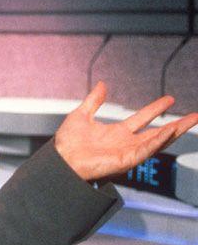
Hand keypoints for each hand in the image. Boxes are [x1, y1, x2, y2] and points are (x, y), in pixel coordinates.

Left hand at [55, 82, 197, 180]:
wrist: (61, 159)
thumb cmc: (68, 142)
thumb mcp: (81, 114)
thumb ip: (94, 100)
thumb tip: (101, 84)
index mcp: (118, 132)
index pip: (143, 118)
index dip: (156, 108)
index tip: (169, 99)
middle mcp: (126, 142)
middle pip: (158, 132)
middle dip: (178, 125)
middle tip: (195, 116)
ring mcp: (128, 151)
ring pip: (157, 141)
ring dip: (173, 132)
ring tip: (188, 122)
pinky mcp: (127, 160)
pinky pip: (146, 149)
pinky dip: (158, 140)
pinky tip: (169, 131)